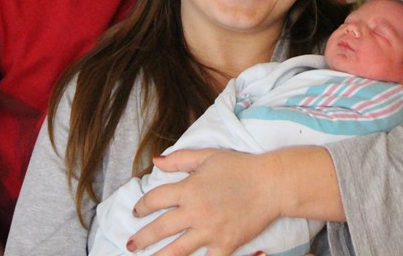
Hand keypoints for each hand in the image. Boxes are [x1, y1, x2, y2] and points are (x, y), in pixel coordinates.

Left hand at [126, 148, 281, 255]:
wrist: (271, 184)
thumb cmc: (240, 167)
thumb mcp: (208, 156)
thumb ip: (180, 159)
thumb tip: (156, 162)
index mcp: (189, 189)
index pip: (155, 199)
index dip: (141, 206)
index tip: (136, 212)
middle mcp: (195, 212)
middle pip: (160, 229)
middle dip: (142, 238)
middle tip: (131, 245)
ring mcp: (210, 231)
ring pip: (177, 251)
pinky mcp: (225, 244)